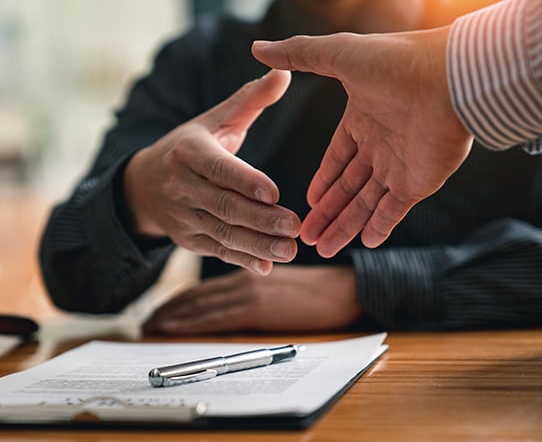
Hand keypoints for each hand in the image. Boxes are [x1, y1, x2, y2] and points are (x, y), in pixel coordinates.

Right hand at [123, 70, 300, 274]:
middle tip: (295, 227)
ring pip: (223, 233)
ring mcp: (184, 216)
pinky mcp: (189, 239)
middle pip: (224, 205)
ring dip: (256, 245)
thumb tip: (285, 72)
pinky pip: (217, 251)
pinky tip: (267, 267)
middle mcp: (183, 186)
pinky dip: (241, 260)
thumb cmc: (190, 147)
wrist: (144, 185)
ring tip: (289, 250)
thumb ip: (250, 100)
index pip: (219, 168)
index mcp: (189, 151)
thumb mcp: (214, 120)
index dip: (245, 182)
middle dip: (260, 219)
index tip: (274, 193)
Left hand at [142, 265, 361, 334]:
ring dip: (172, 317)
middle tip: (146, 321)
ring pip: (199, 305)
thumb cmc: (317, 290)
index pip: (205, 289)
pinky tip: (174, 328)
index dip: (179, 300)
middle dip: (168, 309)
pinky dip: (191, 322)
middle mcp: (242, 281)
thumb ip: (257, 289)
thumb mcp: (281, 284)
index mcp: (248, 275)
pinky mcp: (256, 308)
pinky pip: (215, 317)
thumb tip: (236, 305)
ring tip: (151, 326)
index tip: (161, 310)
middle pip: (196, 296)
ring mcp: (247, 293)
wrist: (341, 289)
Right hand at [252, 28, 472, 254]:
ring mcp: (400, 166)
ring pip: (366, 204)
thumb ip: (298, 55)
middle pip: (347, 188)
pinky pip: (395, 210)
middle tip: (305, 237)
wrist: (448, 78)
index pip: (336, 159)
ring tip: (323, 249)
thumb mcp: (337, 55)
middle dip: (326, 213)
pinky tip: (363, 243)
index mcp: (361, 121)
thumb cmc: (395, 62)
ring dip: (345, 226)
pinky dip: (380, 227)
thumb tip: (258, 49)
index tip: (308, 202)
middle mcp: (380, 146)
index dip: (322, 181)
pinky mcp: (419, 182)